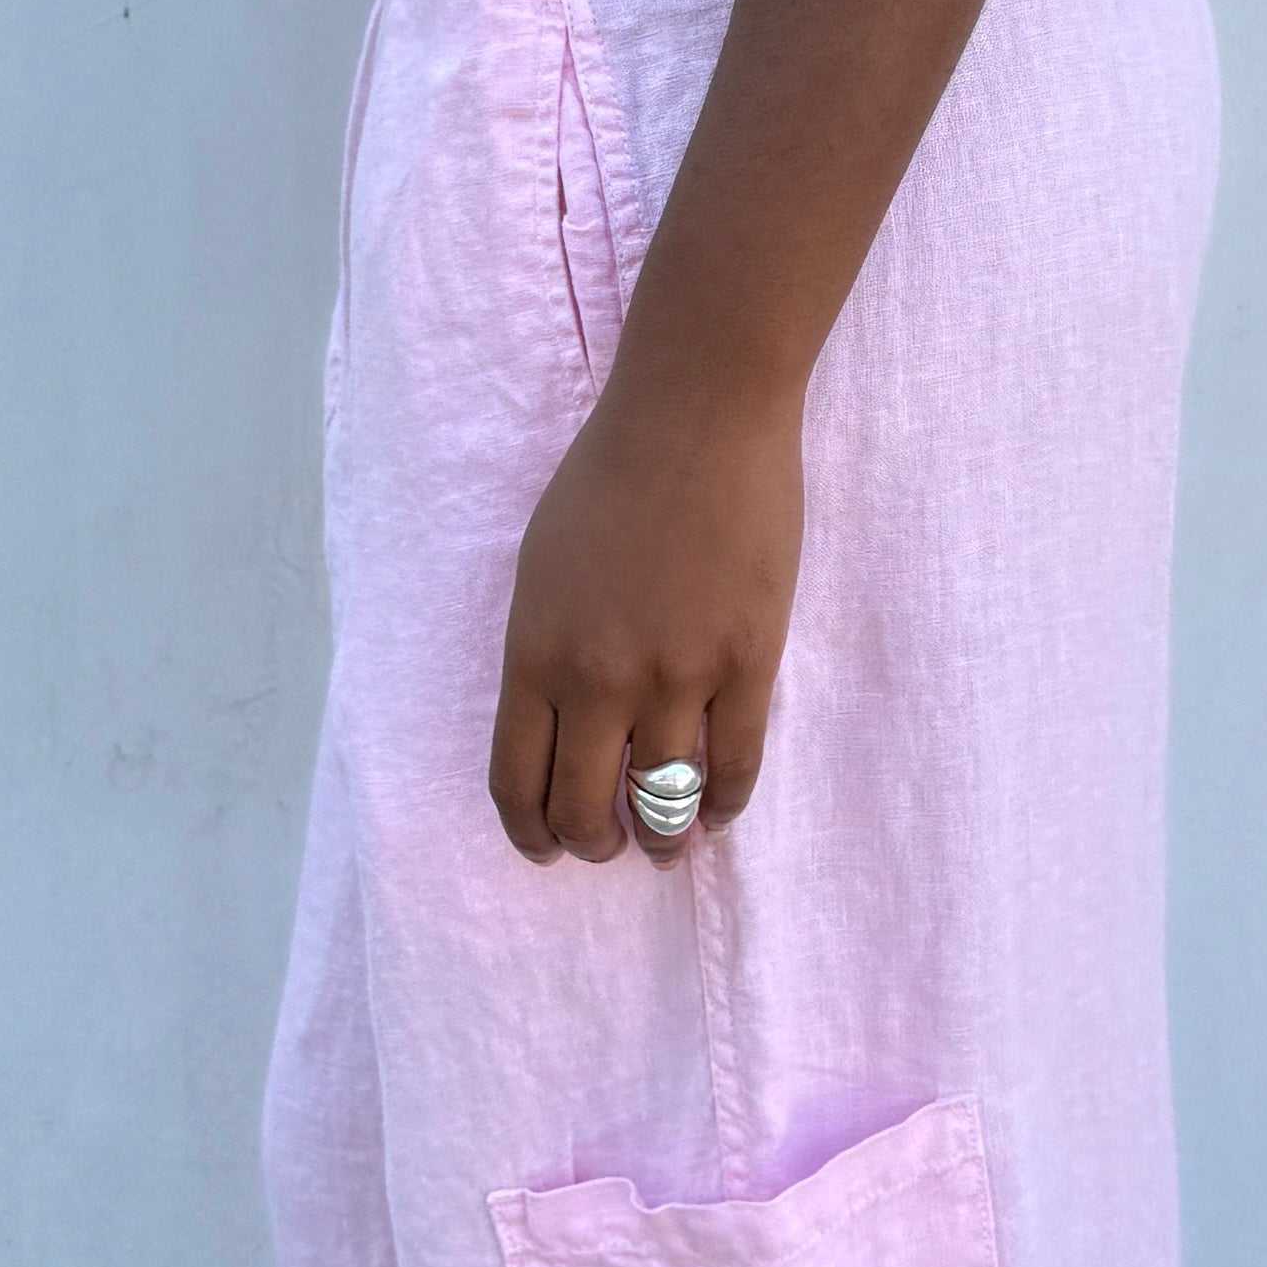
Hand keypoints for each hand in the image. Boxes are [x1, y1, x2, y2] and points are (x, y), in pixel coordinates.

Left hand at [489, 357, 803, 867]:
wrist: (696, 418)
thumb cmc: (609, 477)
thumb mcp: (540, 569)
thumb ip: (544, 652)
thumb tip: (565, 728)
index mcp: (534, 654)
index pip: (518, 782)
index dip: (531, 832)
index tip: (546, 848)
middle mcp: (598, 680)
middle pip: (586, 810)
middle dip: (595, 844)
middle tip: (611, 848)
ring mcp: (677, 676)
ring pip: (664, 801)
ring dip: (664, 838)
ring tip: (669, 844)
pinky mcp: (747, 663)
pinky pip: (736, 765)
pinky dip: (725, 804)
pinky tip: (718, 811)